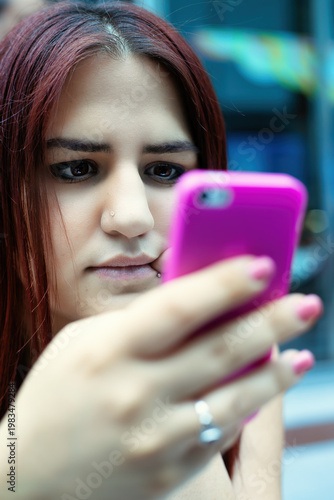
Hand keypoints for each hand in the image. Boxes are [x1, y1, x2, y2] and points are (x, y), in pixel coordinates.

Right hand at [0, 256, 321, 499]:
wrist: (29, 473)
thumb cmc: (56, 393)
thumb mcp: (86, 341)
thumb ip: (141, 322)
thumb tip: (201, 302)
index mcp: (110, 349)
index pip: (179, 306)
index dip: (225, 282)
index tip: (263, 265)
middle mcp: (136, 392)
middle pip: (220, 349)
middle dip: (271, 321)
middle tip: (306, 302)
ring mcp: (155, 437)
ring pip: (234, 398)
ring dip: (275, 372)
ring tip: (302, 352)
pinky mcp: (167, 471)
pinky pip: (220, 435)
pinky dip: (249, 409)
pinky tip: (266, 389)